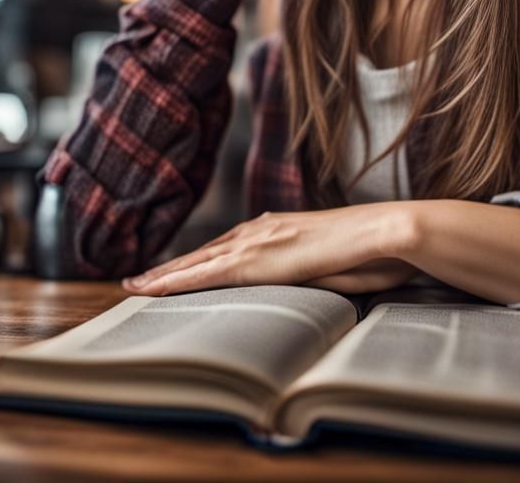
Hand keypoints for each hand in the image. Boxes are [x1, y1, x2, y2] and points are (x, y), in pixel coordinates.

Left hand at [120, 205, 414, 296]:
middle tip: (135, 281)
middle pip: (206, 252)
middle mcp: (263, 229)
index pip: (228, 249)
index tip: (171, 272)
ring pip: (199, 260)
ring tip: (134, 286)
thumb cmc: (370, 253)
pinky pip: (209, 271)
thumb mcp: (332, 267)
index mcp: (279, 231)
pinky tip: (154, 288)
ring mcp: (260, 239)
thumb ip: (309, 274)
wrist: (384, 231)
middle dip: (169, 268)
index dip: (197, 261)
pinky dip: (177, 279)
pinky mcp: (261, 257)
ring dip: (165, 273)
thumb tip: (302, 290)